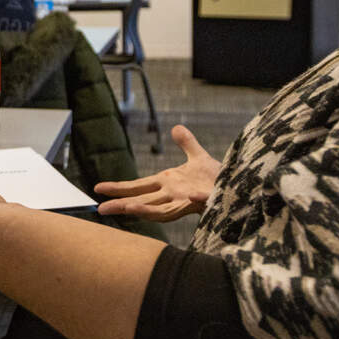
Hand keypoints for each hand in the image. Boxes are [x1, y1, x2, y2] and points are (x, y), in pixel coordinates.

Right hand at [93, 126, 219, 222]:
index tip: (98, 189)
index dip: (119, 188)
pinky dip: (196, 199)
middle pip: (143, 201)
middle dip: (122, 205)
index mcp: (168, 183)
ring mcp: (189, 200)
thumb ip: (187, 143)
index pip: (138, 187)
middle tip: (101, 209)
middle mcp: (174, 194)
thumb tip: (176, 128)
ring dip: (147, 209)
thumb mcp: (199, 157)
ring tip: (129, 208)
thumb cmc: (219, 178)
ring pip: (164, 208)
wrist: (240, 186)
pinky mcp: (208, 201)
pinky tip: (190, 196)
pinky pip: (201, 201)